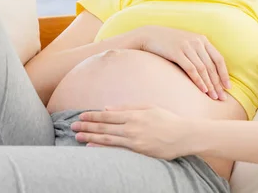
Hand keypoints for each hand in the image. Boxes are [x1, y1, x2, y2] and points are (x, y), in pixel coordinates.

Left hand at [71, 104, 196, 159]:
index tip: (81, 116)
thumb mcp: (148, 107)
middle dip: (86, 126)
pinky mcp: (139, 151)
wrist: (184, 135)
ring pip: (107, 138)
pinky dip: (102, 147)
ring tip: (77, 136)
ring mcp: (134, 139)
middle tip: (72, 126)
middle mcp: (131, 126)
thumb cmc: (167, 119)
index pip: (107, 115)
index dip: (92, 115)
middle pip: (104, 126)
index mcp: (133, 114)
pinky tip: (91, 146)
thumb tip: (107, 108)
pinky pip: (116, 149)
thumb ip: (127, 107)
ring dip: (90, 136)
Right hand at [133, 25, 230, 99]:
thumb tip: (208, 71)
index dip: (224, 74)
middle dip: (218, 84)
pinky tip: (202, 90)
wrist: (149, 35)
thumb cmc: (168, 43)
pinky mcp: (177, 52)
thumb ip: (198, 52)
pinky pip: (191, 69)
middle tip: (222, 98)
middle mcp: (197, 42)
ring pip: (203, 69)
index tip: (228, 87)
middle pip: (211, 66)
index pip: (218, 59)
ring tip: (213, 97)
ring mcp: (187, 46)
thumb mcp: (186, 43)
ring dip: (209, 85)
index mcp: (202, 39)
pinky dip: (198, 81)